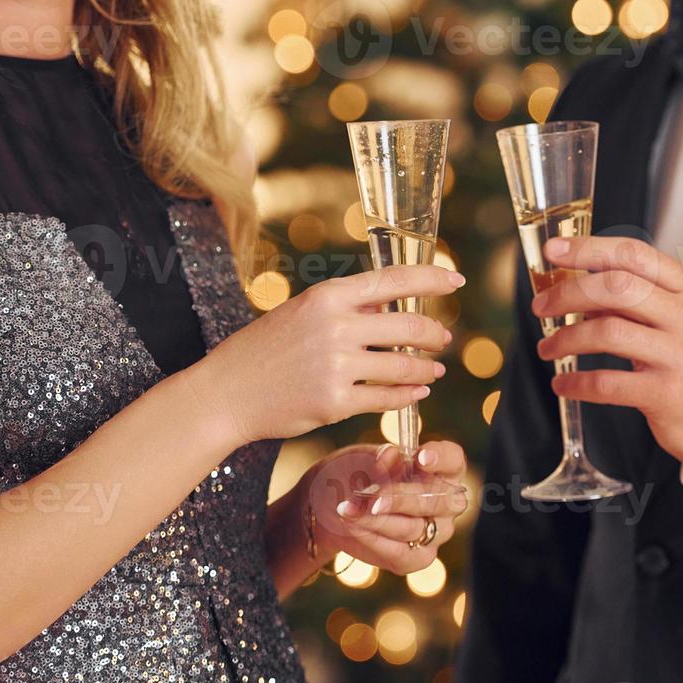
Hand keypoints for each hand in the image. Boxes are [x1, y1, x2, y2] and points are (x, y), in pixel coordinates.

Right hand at [193, 265, 462, 444]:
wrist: (226, 393)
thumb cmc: (263, 351)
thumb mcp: (301, 313)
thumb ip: (345, 308)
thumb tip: (391, 305)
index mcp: (327, 296)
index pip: (393, 281)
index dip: (432, 279)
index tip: (456, 281)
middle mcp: (335, 327)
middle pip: (408, 327)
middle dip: (434, 334)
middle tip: (444, 339)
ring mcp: (336, 366)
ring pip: (403, 367)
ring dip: (426, 369)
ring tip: (433, 370)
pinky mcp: (335, 402)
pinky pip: (386, 398)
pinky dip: (408, 395)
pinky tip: (417, 392)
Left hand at [303, 441, 468, 574]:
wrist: (335, 504)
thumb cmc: (358, 473)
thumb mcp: (363, 458)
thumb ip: (379, 457)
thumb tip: (391, 455)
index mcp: (442, 469)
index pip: (453, 460)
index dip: (441, 458)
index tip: (419, 457)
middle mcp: (447, 502)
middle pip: (439, 500)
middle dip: (402, 498)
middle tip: (371, 498)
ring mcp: (437, 532)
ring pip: (414, 528)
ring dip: (377, 520)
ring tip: (348, 510)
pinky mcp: (418, 557)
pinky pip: (401, 553)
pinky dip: (373, 539)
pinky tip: (352, 526)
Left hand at [533, 236, 682, 473]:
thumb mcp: (682, 319)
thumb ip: (638, 299)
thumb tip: (579, 285)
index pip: (634, 255)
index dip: (588, 248)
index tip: (553, 251)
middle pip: (616, 287)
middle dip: (568, 293)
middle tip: (541, 306)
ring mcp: (679, 355)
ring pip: (607, 332)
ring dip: (566, 339)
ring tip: (548, 348)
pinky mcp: (666, 394)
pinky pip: (607, 383)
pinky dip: (576, 382)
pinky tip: (563, 383)